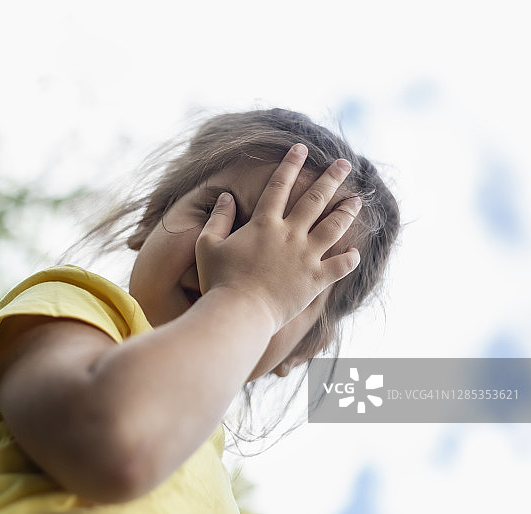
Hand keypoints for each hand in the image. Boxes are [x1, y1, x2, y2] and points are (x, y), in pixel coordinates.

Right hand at [195, 143, 361, 329]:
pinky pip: (340, 266)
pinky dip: (350, 259)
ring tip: (356, 199)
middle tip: (344, 163)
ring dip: (347, 211)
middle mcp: (289, 234)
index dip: (291, 164)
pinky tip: (355, 253)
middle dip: (331, 178)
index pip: (280, 185)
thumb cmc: (219, 280)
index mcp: (264, 224)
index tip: (301, 148)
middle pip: (315, 199)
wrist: (239, 313)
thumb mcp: (208, 245)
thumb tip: (226, 197)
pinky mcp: (315, 280)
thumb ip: (218, 218)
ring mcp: (306, 257)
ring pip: (334, 226)